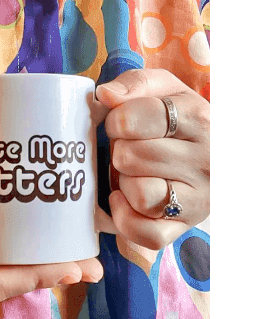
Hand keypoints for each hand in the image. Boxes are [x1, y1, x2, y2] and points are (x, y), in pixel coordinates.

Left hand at [96, 67, 209, 250]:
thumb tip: (105, 95)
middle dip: (118, 150)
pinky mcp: (186, 225)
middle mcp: (204, 162)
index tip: (120, 122)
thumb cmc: (178, 117)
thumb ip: (134, 84)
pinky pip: (147, 234)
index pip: (133, 120)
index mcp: (197, 121)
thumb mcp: (164, 89)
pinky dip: (126, 219)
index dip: (115, 120)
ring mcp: (198, 199)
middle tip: (128, 147)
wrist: (213, 149)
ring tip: (132, 172)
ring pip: (141, 196)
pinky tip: (124, 198)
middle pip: (131, 157)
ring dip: (124, 183)